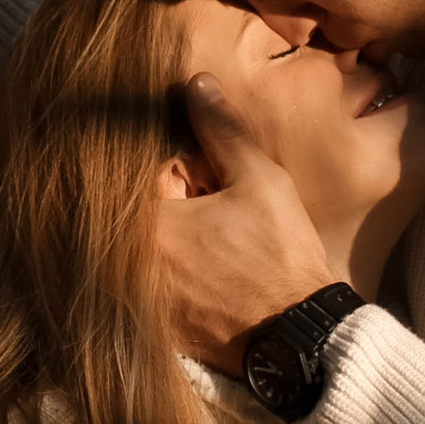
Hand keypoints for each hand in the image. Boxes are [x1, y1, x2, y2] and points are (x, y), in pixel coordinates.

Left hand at [156, 75, 333, 376]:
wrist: (300, 339)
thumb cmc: (281, 259)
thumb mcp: (259, 181)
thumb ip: (221, 130)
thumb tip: (195, 84)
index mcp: (148, 227)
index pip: (132, 172)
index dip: (165, 163)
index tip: (195, 171)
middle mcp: (125, 267)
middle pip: (127, 213)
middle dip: (157, 199)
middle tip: (203, 208)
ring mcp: (133, 301)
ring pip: (132, 249)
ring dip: (157, 236)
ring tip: (206, 239)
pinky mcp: (148, 325)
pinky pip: (139, 283)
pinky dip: (159, 269)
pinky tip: (199, 268)